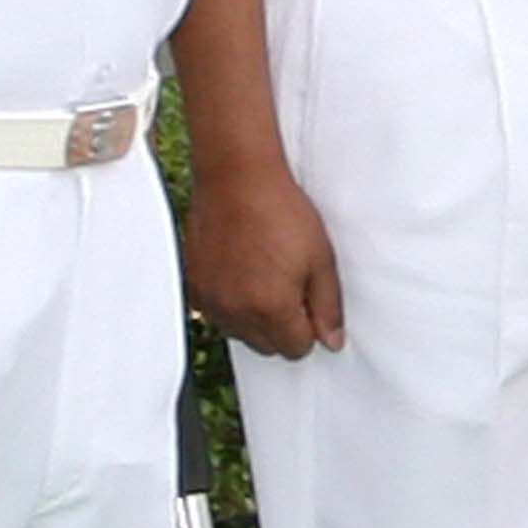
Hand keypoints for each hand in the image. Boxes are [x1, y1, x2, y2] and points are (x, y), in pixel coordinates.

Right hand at [183, 152, 342, 357]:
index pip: (296, 349)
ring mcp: (212, 301)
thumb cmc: (280, 211)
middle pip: (267, 347)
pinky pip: (217, 313)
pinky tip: (240, 272)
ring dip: (254, 317)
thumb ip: (328, 306)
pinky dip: (230, 303)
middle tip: (288, 283)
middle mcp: (236, 312)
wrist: (237, 179)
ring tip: (262, 274)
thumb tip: (331, 342)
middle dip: (282, 325)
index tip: (308, 298)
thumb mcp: (321, 258)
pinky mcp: (195, 287)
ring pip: (240, 333)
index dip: (309, 326)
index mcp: (271, 308)